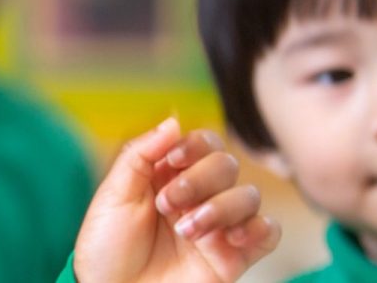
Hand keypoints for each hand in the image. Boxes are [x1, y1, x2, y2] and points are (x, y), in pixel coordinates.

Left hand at [72, 118, 280, 282]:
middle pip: (226, 165)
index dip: (195, 145)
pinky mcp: (234, 256)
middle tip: (168, 205)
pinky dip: (258, 228)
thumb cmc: (107, 248)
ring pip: (249, 196)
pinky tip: (230, 239)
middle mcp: (198, 197)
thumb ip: (140, 154)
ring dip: (220, 208)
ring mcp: (218, 226)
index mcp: (169, 176)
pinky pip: (269, 231)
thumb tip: (173, 120)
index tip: (172, 160)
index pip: (202, 144)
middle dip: (199, 180)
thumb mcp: (113, 195)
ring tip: (186, 232)